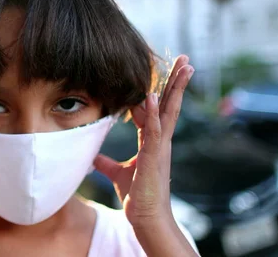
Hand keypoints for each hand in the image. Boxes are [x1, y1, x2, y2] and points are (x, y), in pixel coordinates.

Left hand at [93, 55, 193, 227]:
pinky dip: (153, 114)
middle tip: (185, 59)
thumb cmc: (137, 196)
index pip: (159, 109)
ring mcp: (160, 148)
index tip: (165, 69)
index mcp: (154, 141)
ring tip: (184, 68)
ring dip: (175, 89)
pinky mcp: (154, 159)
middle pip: (170, 105)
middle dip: (177, 81)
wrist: (145, 218)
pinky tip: (152, 97)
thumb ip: (106, 162)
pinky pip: (155, 132)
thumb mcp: (118, 173)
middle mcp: (161, 141)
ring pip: (169, 112)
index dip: (162, 89)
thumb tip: (92, 157)